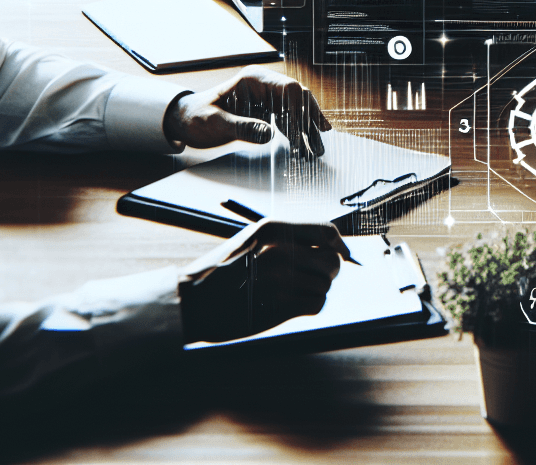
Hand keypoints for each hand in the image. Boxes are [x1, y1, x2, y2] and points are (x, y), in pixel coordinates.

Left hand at [164, 66, 331, 157]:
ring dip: (306, 129)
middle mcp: (263, 85)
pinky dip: (296, 133)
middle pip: (297, 99)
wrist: (184, 121)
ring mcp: (266, 97)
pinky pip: (287, 119)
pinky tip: (303, 146)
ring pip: (295, 110)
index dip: (302, 108)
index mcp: (253, 81)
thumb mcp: (216, 124)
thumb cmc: (196, 117)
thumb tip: (268, 134)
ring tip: (316, 151)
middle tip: (318, 145)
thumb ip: (242, 128)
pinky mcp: (265, 110)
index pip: (288, 88)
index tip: (308, 130)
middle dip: (309, 121)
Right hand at [178, 220, 343, 342]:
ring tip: (293, 294)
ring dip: (316, 291)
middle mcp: (280, 250)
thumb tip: (330, 248)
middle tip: (313, 279)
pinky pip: (317, 304)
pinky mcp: (280, 305)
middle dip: (328, 272)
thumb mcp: (252, 242)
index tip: (343, 254)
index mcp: (274, 229)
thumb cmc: (222, 273)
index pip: (326, 231)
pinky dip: (310, 306)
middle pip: (331, 261)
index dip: (340, 245)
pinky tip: (292, 306)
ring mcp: (281, 278)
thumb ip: (287, 241)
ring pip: (325, 284)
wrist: (192, 300)